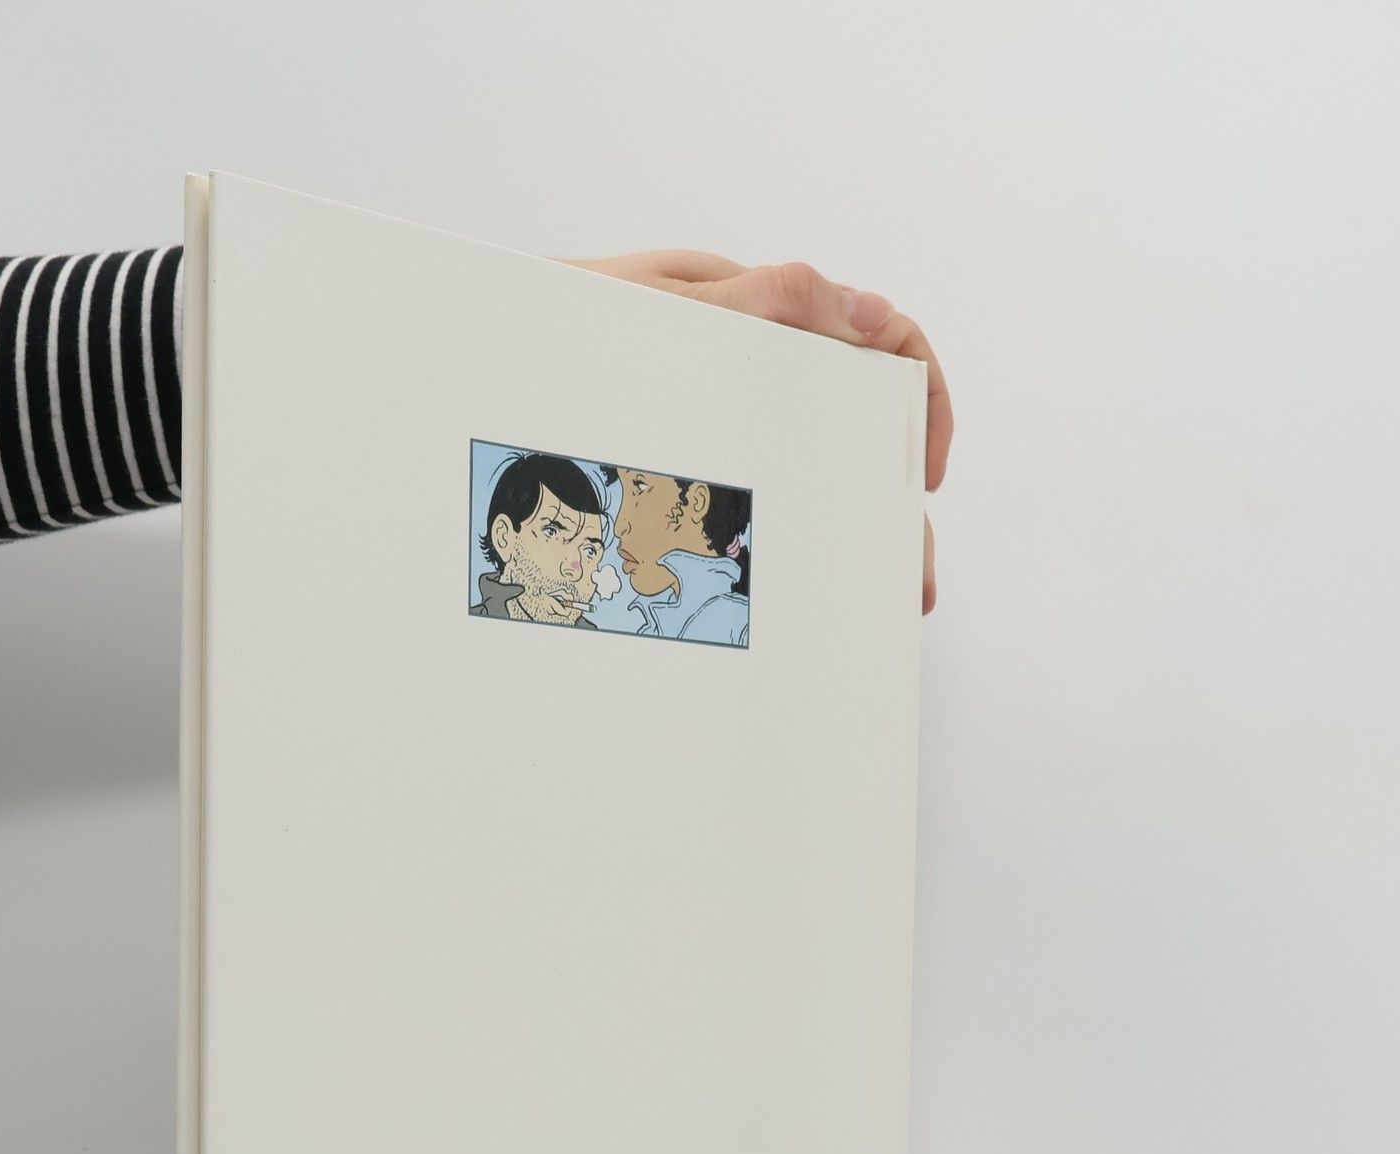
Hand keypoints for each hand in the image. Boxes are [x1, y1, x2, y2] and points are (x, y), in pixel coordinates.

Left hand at [562, 252, 948, 613]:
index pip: (880, 338)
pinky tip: (786, 588)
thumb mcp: (663, 306)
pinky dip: (778, 538)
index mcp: (759, 308)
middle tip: (905, 582)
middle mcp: (748, 357)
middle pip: (854, 424)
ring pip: (805, 467)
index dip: (919, 401)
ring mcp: (714, 403)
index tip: (923, 473)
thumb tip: (871, 314)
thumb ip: (765, 304)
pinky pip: (750, 491)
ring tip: (861, 605)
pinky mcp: (679, 445)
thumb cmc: (560, 316)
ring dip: (841, 535)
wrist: (475, 348)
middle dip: (890, 504)